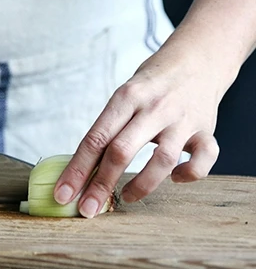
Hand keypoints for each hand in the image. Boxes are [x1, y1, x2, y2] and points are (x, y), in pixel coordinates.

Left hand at [53, 30, 231, 217]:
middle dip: (100, 185)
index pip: (95, 138)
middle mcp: (153, 108)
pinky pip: (203, 159)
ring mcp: (182, 119)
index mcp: (126, 97)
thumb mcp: (124, 96)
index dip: (77, 170)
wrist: (197, 59)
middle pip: (121, 151)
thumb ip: (109, 129)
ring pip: (161, 160)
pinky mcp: (206, 129)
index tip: (63, 194)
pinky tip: (175, 178)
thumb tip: (80, 171)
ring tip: (126, 197)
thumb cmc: (150, 85)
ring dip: (141, 186)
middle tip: (87, 210)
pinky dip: (189, 174)